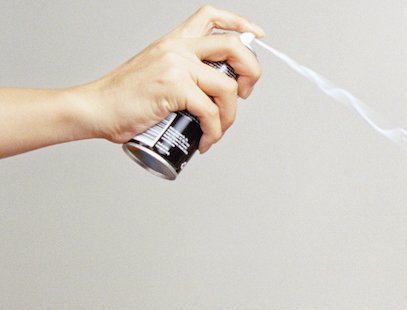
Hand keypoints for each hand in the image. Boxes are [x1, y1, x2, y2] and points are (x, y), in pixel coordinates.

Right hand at [73, 6, 264, 151]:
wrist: (95, 109)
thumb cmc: (124, 98)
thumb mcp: (157, 72)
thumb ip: (185, 73)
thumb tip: (217, 91)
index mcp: (173, 42)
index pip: (211, 17)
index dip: (240, 23)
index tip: (256, 35)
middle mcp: (177, 48)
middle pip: (233, 47)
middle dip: (252, 72)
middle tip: (244, 94)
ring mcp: (176, 66)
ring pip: (228, 87)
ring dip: (230, 116)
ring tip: (216, 130)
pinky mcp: (174, 87)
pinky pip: (211, 112)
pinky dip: (214, 131)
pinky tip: (205, 140)